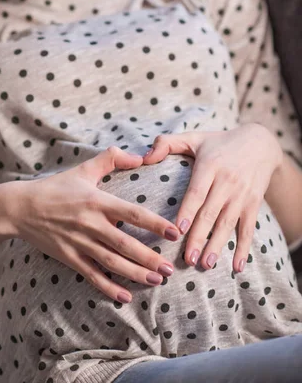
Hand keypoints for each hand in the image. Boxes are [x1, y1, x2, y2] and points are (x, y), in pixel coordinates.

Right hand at [5, 146, 179, 303]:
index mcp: (97, 201)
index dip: (154, 224)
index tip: (174, 232)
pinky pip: (91, 275)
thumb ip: (112, 158)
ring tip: (156, 281)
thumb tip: (140, 157)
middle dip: (149, 258)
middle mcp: (90, 224)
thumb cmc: (56, 187)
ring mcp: (79, 242)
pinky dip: (108, 287)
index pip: (132, 213)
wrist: (21, 208)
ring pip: (112, 263)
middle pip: (125, 244)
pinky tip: (124, 297)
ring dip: (135, 273)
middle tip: (169, 269)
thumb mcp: (83, 169)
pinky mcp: (69, 257)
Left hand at [142, 123, 282, 272]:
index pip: (197, 192)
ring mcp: (242, 194)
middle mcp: (227, 181)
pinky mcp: (254, 204)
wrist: (260, 143)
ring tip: (206, 264)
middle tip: (187, 259)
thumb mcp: (193, 137)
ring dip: (217, 245)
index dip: (188, 211)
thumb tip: (143, 158)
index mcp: (210, 166)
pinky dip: (244, 248)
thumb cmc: (218, 142)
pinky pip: (249, 228)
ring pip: (228, 223)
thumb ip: (166, 143)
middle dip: (199, 237)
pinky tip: (237, 267)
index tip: (177, 230)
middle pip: (211, 213)